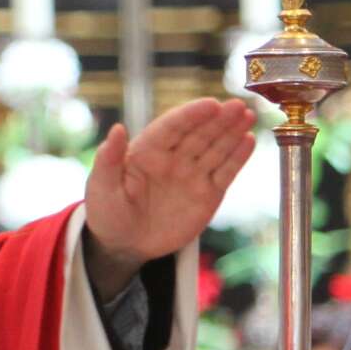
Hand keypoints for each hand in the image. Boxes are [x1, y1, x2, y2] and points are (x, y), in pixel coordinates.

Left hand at [82, 97, 255, 298]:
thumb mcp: (101, 187)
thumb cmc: (107, 213)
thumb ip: (109, 159)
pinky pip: (225, 172)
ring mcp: (191, 174)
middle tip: (237, 105)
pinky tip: (249, 140)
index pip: (171, 127)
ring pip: (216, 148)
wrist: (124, 245)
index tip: (211, 104)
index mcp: (146, 151)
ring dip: (232, 132)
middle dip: (218, 119)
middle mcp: (172, 158)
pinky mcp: (207, 193)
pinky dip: (238, 157)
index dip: (191, 115)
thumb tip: (117, 129)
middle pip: (199, 134)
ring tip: (248, 115)